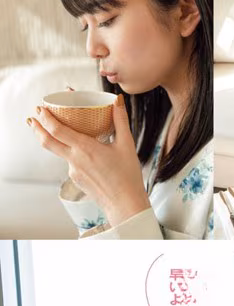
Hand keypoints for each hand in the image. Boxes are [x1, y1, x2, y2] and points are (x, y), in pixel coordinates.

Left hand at [28, 95, 150, 226]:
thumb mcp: (126, 145)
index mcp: (85, 148)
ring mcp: (73, 172)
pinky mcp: (76, 181)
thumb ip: (120, 120)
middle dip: (37, 128)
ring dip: (55, 141)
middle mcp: (75, 160)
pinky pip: (71, 164)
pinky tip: (85, 156)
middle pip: (47, 142)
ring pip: (60, 153)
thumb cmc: (128, 176)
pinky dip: (73, 155)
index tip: (41, 108)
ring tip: (58, 133)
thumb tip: (117, 100)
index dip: (46, 117)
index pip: (57, 130)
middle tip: (33, 118)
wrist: (125, 205)